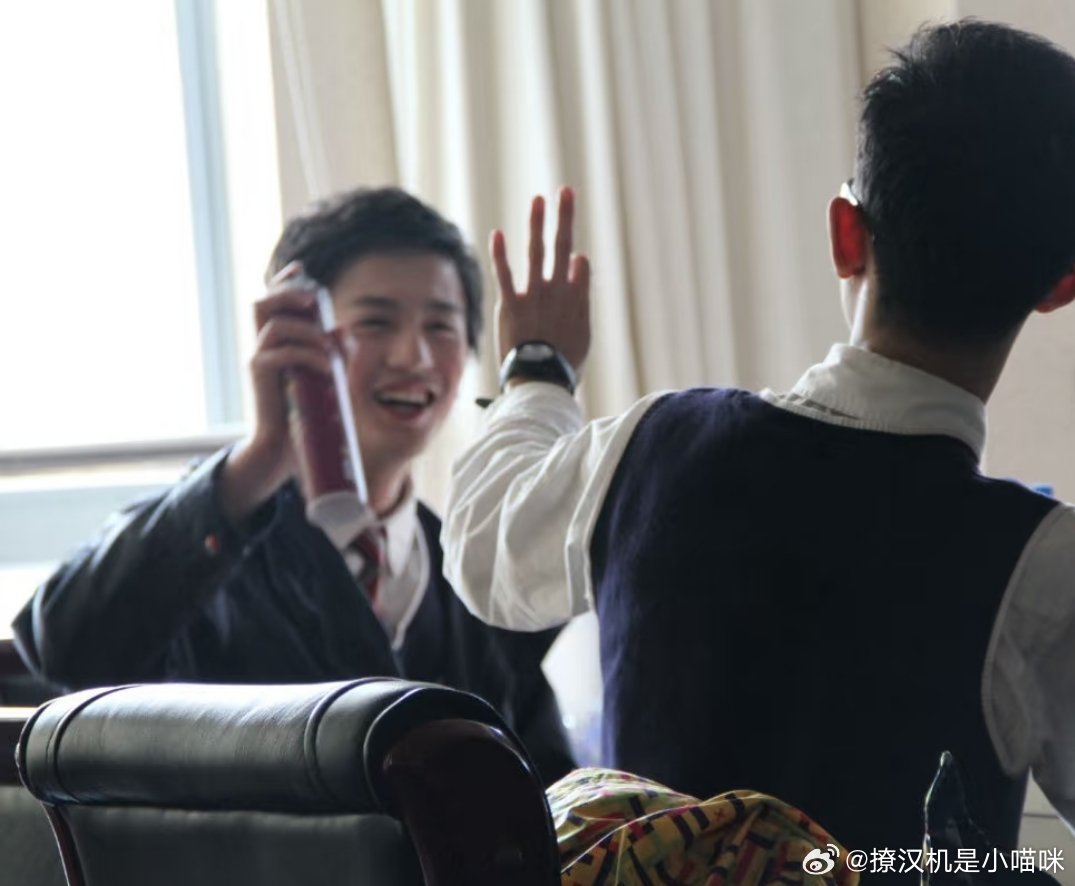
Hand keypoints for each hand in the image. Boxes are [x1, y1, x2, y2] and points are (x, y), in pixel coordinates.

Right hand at [218, 262, 333, 524]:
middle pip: (262, 303)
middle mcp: (263, 345)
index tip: (301, 270)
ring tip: (329, 350)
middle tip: (314, 303)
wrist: (282, 447)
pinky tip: (326, 368)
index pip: (272, 301)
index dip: (284, 281)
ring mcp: (259, 359)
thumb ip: (332, 352)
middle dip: (288, 295)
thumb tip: (344, 330)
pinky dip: (307, 356)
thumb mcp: (323, 377)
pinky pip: (281, 354)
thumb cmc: (305, 411)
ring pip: (275, 325)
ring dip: (308, 332)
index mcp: (277, 341)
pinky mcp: (261, 377)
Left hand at [491, 187, 590, 371]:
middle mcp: (558, 290)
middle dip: (565, 216)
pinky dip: (501, 253)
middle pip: (563, 246)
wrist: (541, 380)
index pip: (578, 266)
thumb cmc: (563, 364)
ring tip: (539, 200)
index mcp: (577, 299)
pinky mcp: (511, 304)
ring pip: (537, 251)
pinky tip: (497, 234)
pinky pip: (505, 273)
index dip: (575, 258)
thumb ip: (581, 298)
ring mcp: (534, 295)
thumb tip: (581, 261)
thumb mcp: (583, 334)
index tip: (573, 257)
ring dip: (538, 223)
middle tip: (566, 191)